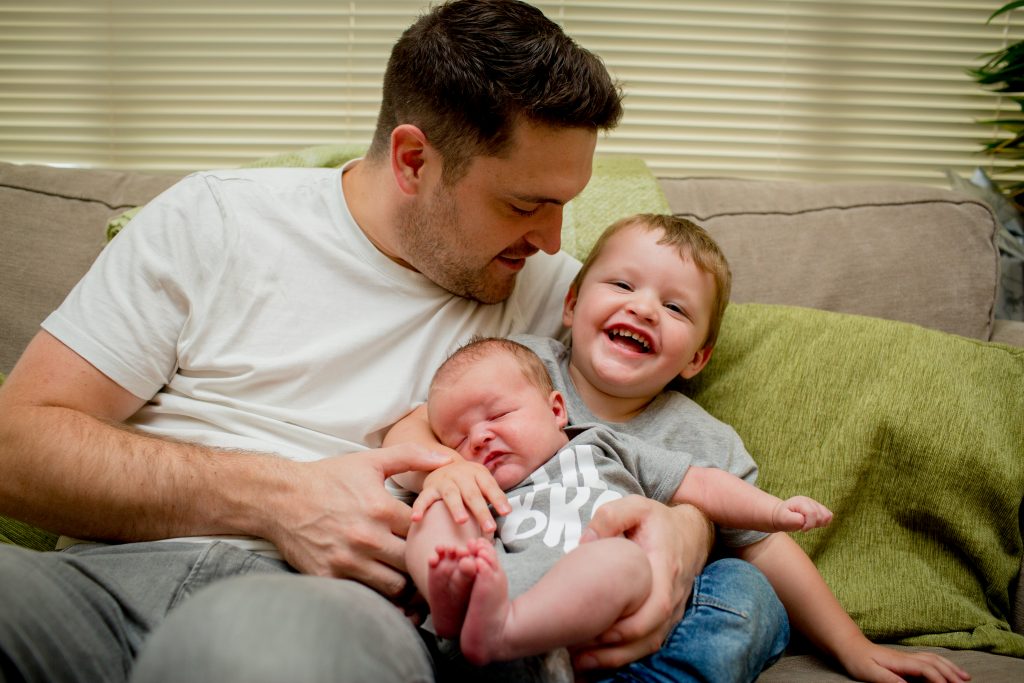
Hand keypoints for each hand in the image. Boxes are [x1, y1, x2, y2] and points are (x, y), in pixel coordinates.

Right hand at [267, 444, 449, 598]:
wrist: (280, 498)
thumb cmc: (328, 478)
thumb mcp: (370, 461)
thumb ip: (411, 456)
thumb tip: (446, 459)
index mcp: (381, 509)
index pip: (426, 531)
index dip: (434, 534)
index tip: (433, 534)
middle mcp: (367, 538)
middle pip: (414, 562)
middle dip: (422, 560)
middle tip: (425, 558)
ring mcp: (348, 561)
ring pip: (395, 586)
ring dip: (403, 581)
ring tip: (404, 571)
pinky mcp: (330, 577)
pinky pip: (366, 595)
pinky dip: (377, 592)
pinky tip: (381, 581)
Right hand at [411, 459, 509, 532]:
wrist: (441, 462)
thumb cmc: (468, 480)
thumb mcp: (482, 481)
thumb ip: (493, 495)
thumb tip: (507, 512)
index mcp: (477, 473)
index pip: (489, 486)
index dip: (498, 499)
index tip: (506, 513)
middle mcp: (461, 475)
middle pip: (472, 494)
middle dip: (481, 511)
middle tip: (489, 528)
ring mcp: (444, 481)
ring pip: (451, 495)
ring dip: (456, 508)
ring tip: (462, 521)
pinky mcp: (429, 488)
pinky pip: (423, 499)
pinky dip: (419, 508)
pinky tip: (416, 519)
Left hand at [569, 496, 711, 671]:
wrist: (691, 531)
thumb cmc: (657, 520)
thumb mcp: (635, 506)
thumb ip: (610, 517)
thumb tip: (586, 542)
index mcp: (665, 567)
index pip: (655, 605)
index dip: (628, 624)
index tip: (596, 630)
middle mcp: (674, 594)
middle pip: (651, 633)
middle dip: (616, 649)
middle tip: (579, 653)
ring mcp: (674, 609)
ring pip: (651, 643)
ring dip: (619, 657)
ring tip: (583, 661)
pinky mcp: (668, 617)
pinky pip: (651, 641)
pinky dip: (627, 653)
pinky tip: (599, 655)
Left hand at [772, 495, 832, 531]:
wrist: (782, 514)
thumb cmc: (782, 517)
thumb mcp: (783, 519)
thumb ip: (792, 519)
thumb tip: (802, 520)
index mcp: (801, 502)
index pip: (813, 513)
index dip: (809, 524)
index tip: (802, 529)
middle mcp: (809, 501)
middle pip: (822, 516)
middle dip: (813, 525)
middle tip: (804, 526)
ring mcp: (816, 503)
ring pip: (828, 516)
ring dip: (819, 523)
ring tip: (808, 524)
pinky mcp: (820, 508)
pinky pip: (829, 516)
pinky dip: (823, 522)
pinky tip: (814, 523)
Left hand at [840, 641, 970, 682]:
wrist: (850, 646)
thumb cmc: (858, 661)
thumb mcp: (870, 672)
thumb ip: (888, 679)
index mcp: (901, 662)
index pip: (927, 670)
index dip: (940, 680)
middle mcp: (908, 657)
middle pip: (936, 664)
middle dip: (952, 675)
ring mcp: (909, 657)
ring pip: (936, 660)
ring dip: (951, 668)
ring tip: (966, 678)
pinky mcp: (907, 659)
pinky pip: (931, 659)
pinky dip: (943, 664)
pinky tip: (948, 669)